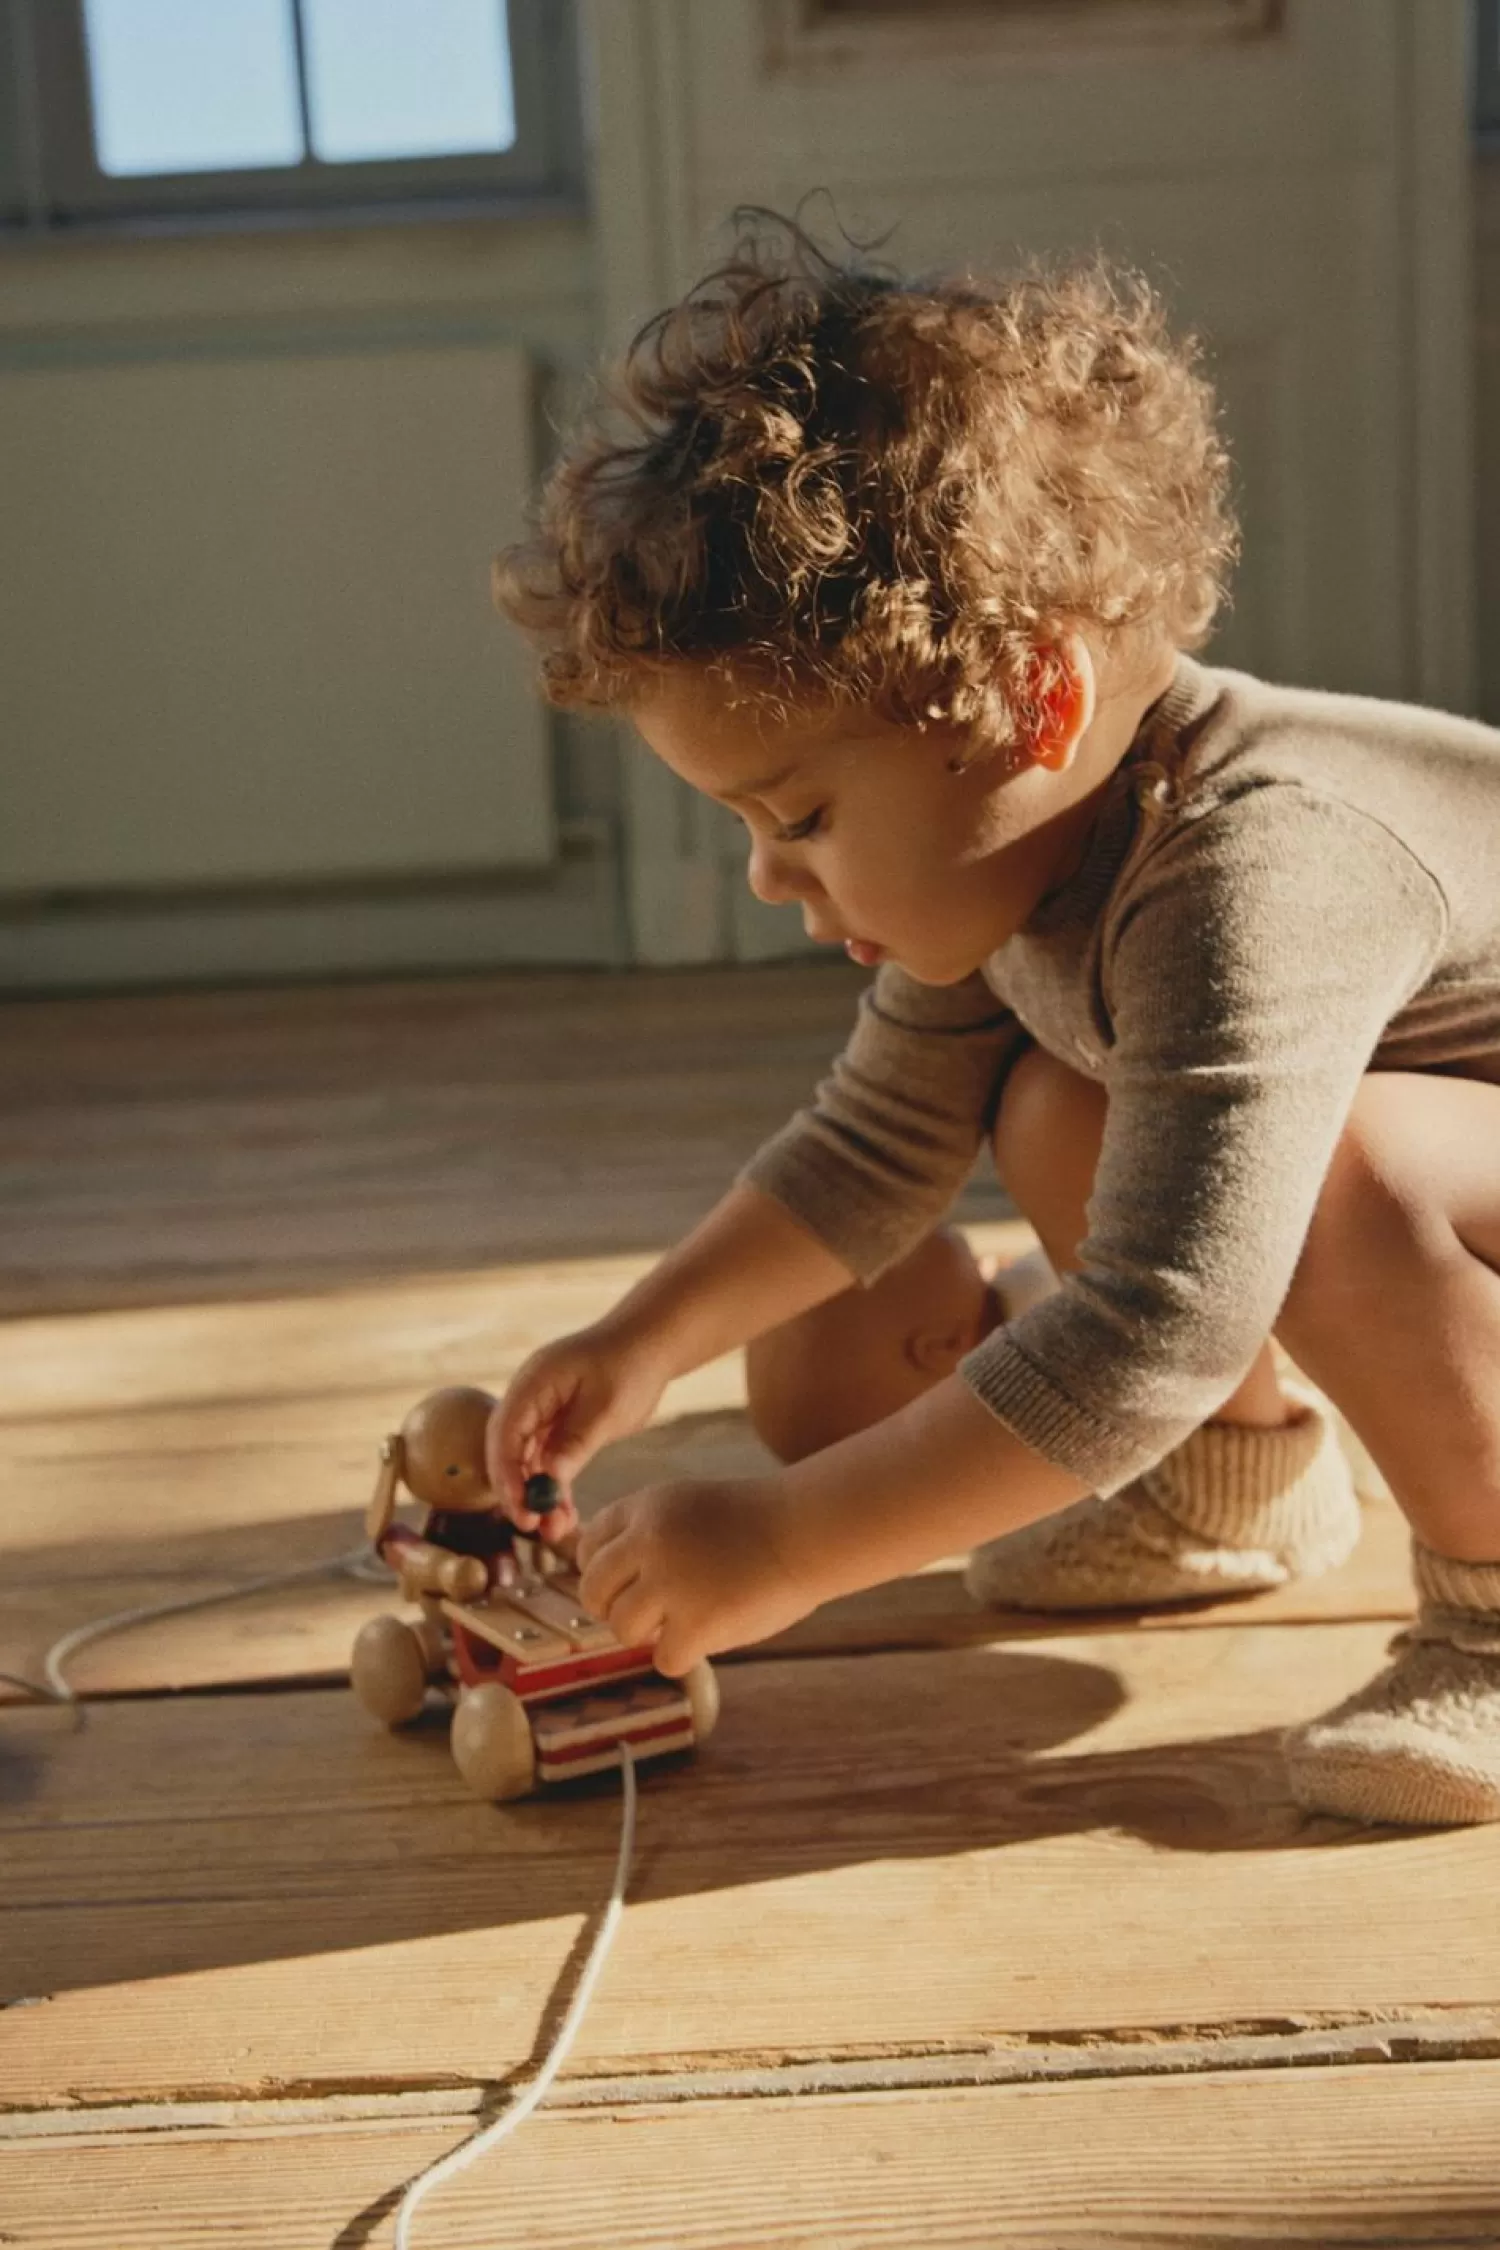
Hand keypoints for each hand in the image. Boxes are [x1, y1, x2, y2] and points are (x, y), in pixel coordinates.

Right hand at [485, 1321, 672, 1546]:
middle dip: (518, 1490)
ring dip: (538, 1494)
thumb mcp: (607, 1409)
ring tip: (557, 1529)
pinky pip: (546, 1459)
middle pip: (508, 1450)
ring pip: (527, 1459)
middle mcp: (529, 1397)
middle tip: (534, 1526)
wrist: (651, 1342)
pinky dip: (554, 1485)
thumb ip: (576, 1443)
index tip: (522, 1509)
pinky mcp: (557, 1423)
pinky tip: (565, 1513)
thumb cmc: (631, 1366)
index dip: (507, 1474)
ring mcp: (541, 1410)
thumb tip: (549, 1478)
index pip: (505, 1433)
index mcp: (534, 1383)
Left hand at [576, 1475, 820, 1676]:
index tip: (629, 1583)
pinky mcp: (696, 1623)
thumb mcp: (691, 1507)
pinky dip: (685, 1655)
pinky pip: (664, 1658)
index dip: (605, 1572)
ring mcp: (671, 1583)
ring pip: (622, 1629)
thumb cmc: (759, 1524)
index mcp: (647, 1507)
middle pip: (593, 1591)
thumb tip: (609, 1584)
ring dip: (649, 1634)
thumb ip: (649, 1536)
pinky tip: (709, 1636)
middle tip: (649, 1615)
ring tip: (684, 1622)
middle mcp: (649, 1542)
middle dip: (614, 1608)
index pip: (590, 1546)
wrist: (810, 1530)